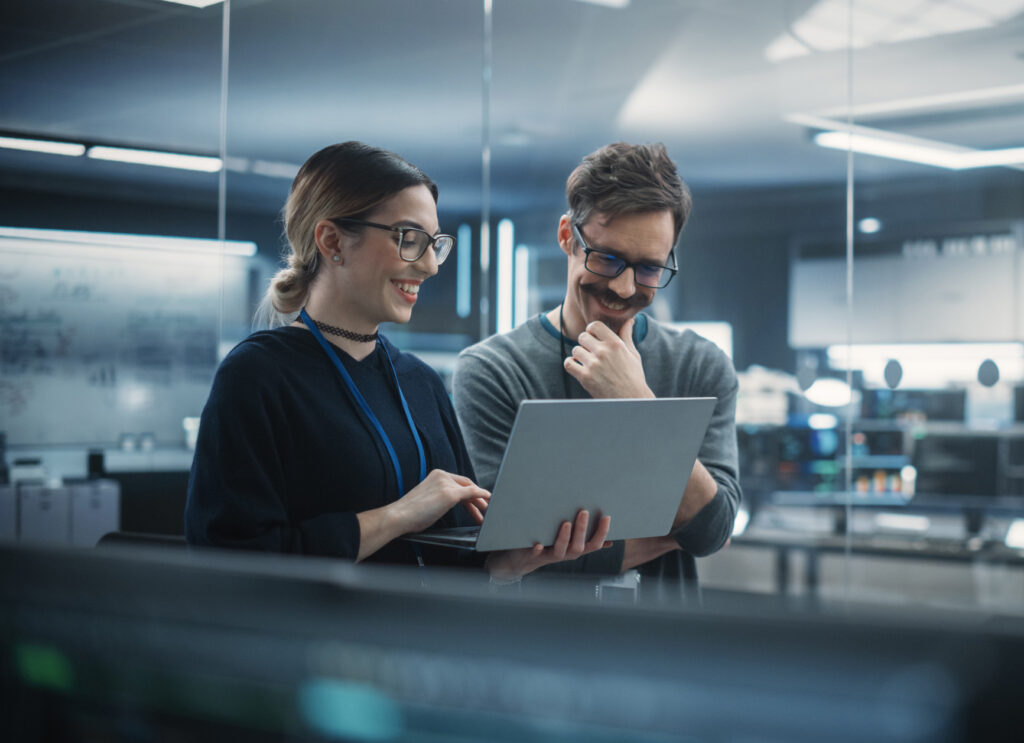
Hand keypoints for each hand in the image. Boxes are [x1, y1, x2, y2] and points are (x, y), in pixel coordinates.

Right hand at [389, 469, 489, 534]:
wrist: (398, 516)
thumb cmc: (408, 513)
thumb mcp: (427, 500)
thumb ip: (439, 498)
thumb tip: (447, 505)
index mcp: (436, 475)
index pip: (458, 482)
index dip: (468, 493)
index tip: (473, 503)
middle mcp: (442, 475)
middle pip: (466, 485)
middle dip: (476, 498)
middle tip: (484, 509)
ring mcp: (447, 483)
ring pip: (471, 490)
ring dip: (480, 502)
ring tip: (484, 513)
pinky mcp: (451, 494)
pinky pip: (472, 493)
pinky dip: (482, 496)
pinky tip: (487, 500)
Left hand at [485, 509, 611, 580]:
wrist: (525, 560)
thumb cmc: (551, 547)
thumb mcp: (570, 544)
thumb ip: (586, 540)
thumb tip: (610, 542)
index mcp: (576, 549)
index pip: (594, 544)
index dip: (602, 532)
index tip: (607, 517)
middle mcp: (567, 554)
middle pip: (578, 546)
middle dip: (582, 529)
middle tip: (583, 512)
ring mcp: (551, 556)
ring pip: (560, 550)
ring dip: (564, 537)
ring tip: (566, 523)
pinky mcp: (535, 556)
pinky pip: (537, 554)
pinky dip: (538, 550)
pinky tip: (538, 544)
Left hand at [563, 318, 653, 398]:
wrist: (630, 400)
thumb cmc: (633, 376)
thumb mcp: (632, 353)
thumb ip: (627, 335)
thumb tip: (630, 320)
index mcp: (615, 344)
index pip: (594, 325)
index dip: (592, 331)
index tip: (594, 338)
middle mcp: (603, 352)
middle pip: (583, 337)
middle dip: (586, 343)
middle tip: (592, 352)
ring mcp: (593, 365)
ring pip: (575, 350)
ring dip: (580, 355)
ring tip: (589, 362)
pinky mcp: (585, 377)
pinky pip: (568, 363)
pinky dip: (572, 364)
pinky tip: (580, 368)